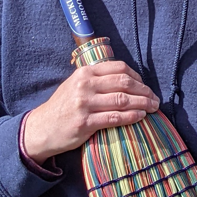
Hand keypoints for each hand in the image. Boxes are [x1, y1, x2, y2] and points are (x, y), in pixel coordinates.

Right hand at [23, 62, 158, 161]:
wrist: (41, 128)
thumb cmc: (63, 107)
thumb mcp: (75, 85)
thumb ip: (96, 79)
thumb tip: (127, 78)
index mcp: (84, 72)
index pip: (119, 68)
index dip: (137, 77)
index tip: (145, 86)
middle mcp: (85, 85)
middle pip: (124, 83)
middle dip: (144, 91)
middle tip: (155, 99)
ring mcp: (84, 104)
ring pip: (123, 100)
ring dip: (143, 104)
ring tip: (153, 108)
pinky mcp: (85, 123)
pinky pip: (115, 117)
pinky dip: (132, 116)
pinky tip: (141, 117)